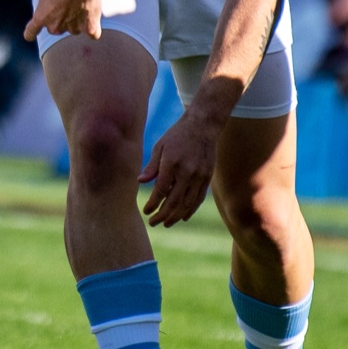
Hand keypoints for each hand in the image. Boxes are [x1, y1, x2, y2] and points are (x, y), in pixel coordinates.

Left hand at [24, 0, 102, 41]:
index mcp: (41, 17)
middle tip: (68, 5)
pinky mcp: (89, 28)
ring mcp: (73, 28)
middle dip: (61, 19)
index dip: (32, 32)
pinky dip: (93, 29)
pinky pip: (92, 34)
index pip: (31, 32)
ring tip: (82, 5)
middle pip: (56, 28)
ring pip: (74, 29)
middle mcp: (55, 27)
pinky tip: (94, 22)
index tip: (32, 33)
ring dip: (78, 21)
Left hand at [139, 112, 220, 226]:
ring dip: (176, 216)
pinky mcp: (208, 177)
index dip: (152, 203)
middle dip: (162, 214)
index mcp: (171, 162)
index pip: (160, 190)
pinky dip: (191, 210)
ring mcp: (199, 175)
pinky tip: (182, 217)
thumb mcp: (160, 146)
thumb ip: (151, 166)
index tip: (145, 211)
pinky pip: (199, 198)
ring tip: (166, 223)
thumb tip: (139, 182)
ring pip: (187, 203)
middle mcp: (187, 171)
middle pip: (174, 200)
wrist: (203, 125)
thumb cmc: (177, 135)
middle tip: (152, 223)